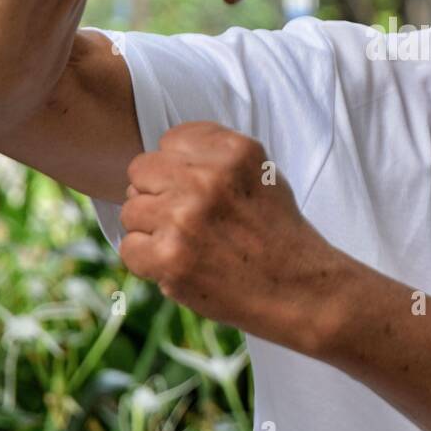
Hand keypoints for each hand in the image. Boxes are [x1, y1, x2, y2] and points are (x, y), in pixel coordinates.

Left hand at [117, 122, 341, 351]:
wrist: (300, 290)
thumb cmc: (279, 235)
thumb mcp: (262, 174)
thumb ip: (216, 158)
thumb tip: (162, 160)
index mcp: (234, 151)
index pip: (170, 139)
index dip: (177, 167)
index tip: (195, 189)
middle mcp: (208, 178)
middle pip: (141, 170)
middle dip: (156, 194)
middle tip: (185, 219)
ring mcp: (186, 218)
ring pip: (131, 210)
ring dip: (152, 229)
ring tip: (187, 244)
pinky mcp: (171, 258)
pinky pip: (129, 248)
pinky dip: (148, 262)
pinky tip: (180, 265)